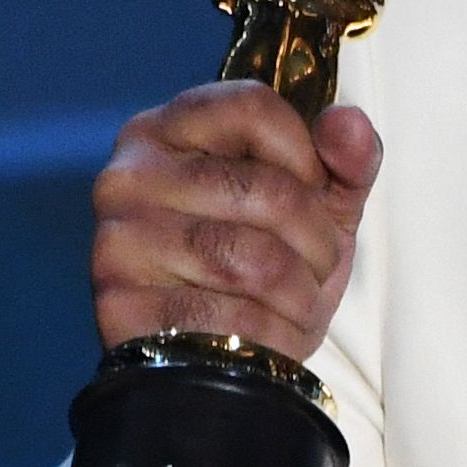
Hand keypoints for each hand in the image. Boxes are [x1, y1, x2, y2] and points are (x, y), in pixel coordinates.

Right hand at [90, 80, 382, 363]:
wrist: (226, 360)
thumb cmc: (271, 267)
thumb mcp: (319, 204)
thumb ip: (345, 159)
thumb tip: (348, 122)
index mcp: (169, 129)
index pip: (251, 106)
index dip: (304, 153)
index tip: (312, 187)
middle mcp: (129, 174)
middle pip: (267, 190)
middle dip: (316, 240)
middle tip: (313, 264)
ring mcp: (119, 239)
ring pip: (254, 260)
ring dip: (300, 291)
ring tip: (293, 299)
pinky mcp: (120, 304)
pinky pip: (231, 315)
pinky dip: (271, 331)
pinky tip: (263, 331)